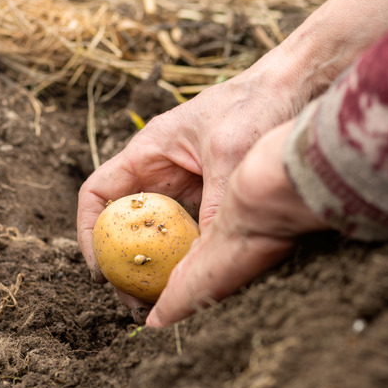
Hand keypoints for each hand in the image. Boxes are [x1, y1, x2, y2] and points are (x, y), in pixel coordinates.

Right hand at [77, 66, 301, 319]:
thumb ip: (214, 202)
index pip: (98, 195)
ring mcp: (187, 188)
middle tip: (133, 301)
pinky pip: (189, 235)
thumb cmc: (257, 103)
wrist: (298, 86)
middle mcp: (161, 173)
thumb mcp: (231, 153)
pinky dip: (186, 260)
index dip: (89, 234)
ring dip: (154, 268)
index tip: (102, 270)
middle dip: (121, 264)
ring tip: (159, 302)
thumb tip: (204, 259)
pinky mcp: (213, 200)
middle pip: (124, 224)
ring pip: (156, 234)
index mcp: (147, 153)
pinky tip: (196, 284)